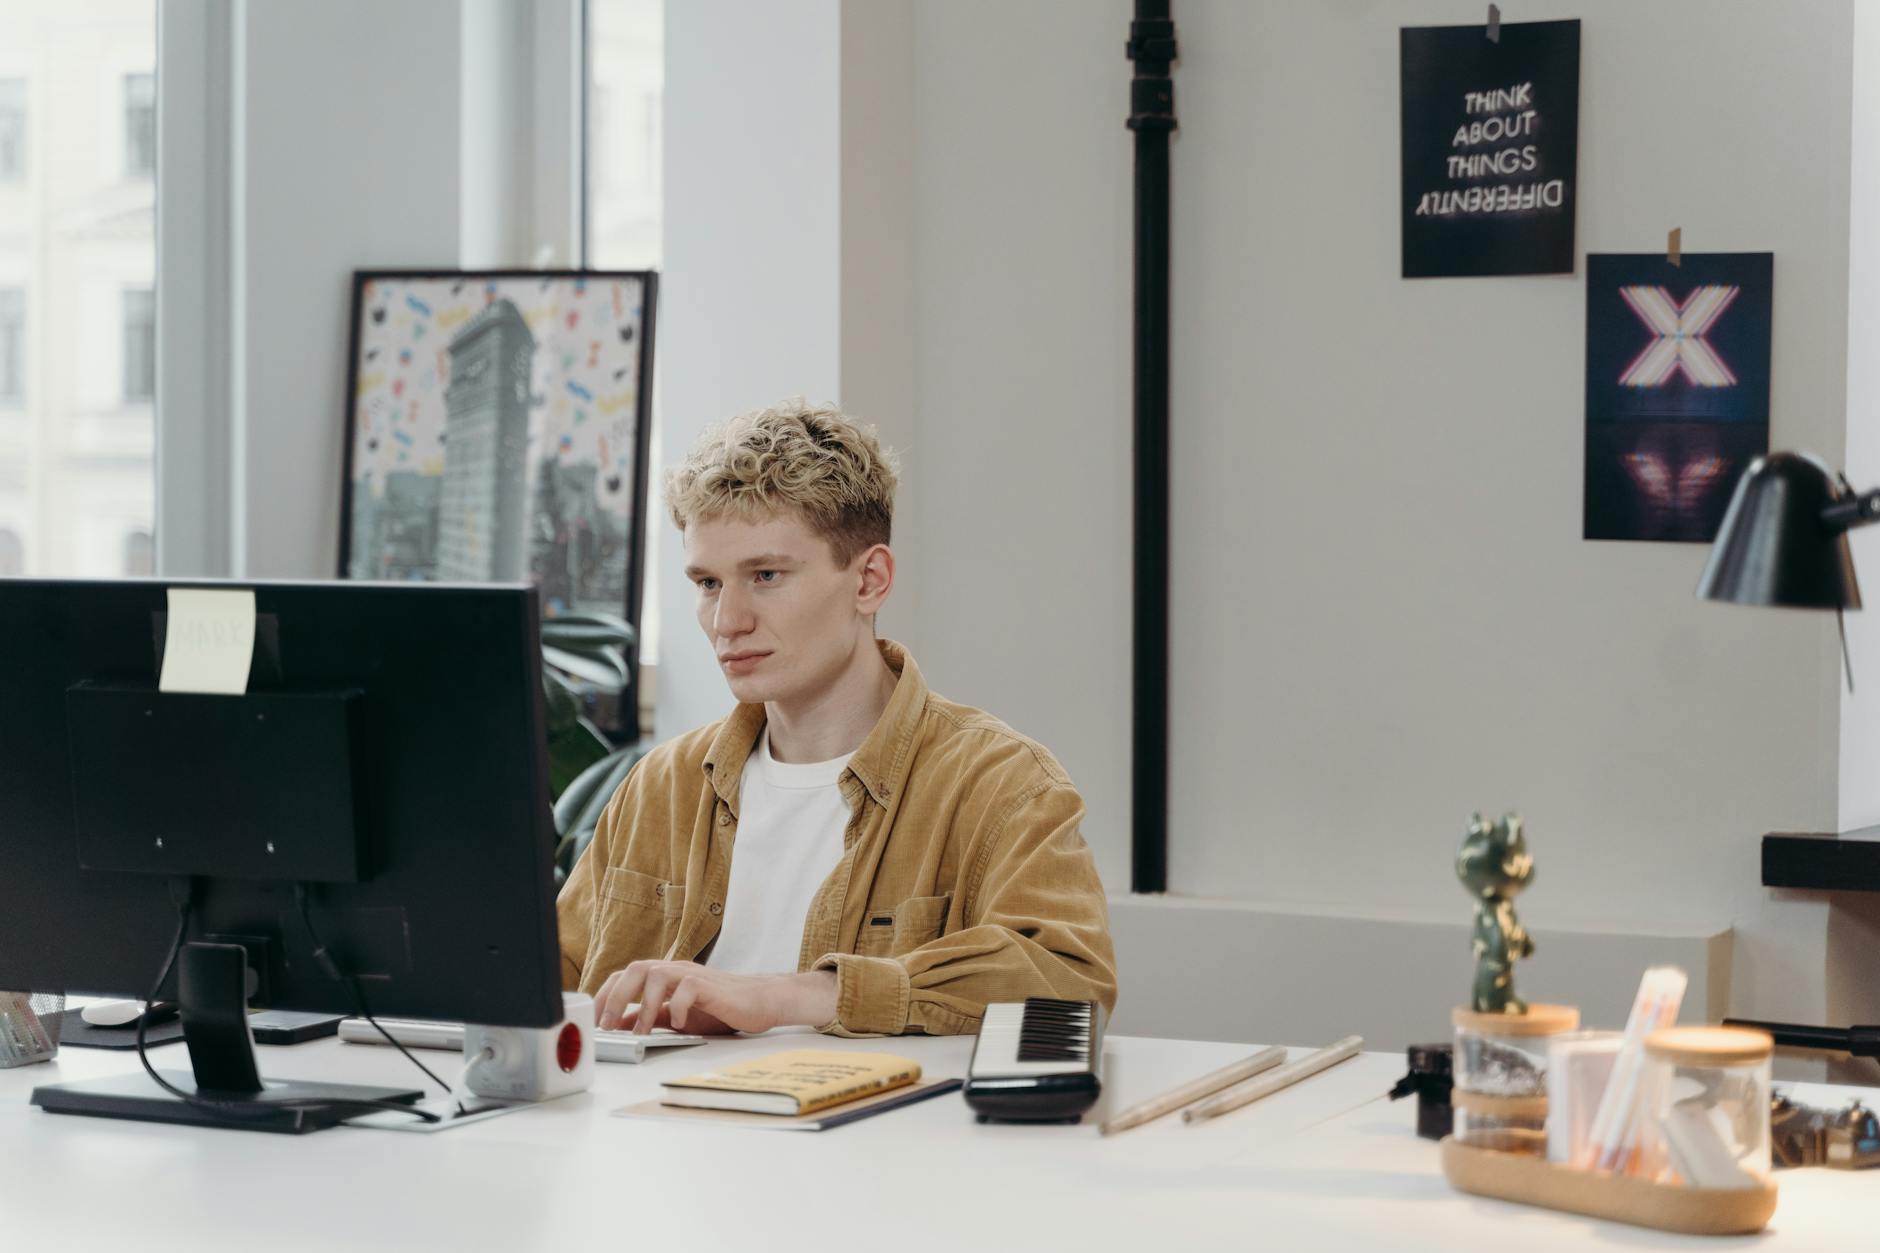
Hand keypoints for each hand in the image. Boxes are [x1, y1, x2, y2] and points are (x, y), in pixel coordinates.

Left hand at [594, 961, 838, 1035]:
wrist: (760, 1002)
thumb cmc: (721, 1008)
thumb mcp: (677, 1016)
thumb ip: (650, 1017)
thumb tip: (618, 1027)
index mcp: (664, 975)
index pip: (625, 975)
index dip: (606, 994)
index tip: (596, 1020)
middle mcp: (675, 969)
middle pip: (635, 969)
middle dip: (616, 997)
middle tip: (608, 1026)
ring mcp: (692, 974)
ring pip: (656, 974)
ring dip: (643, 1005)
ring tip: (639, 1032)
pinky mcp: (710, 985)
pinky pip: (686, 988)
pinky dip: (677, 1007)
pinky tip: (679, 1024)